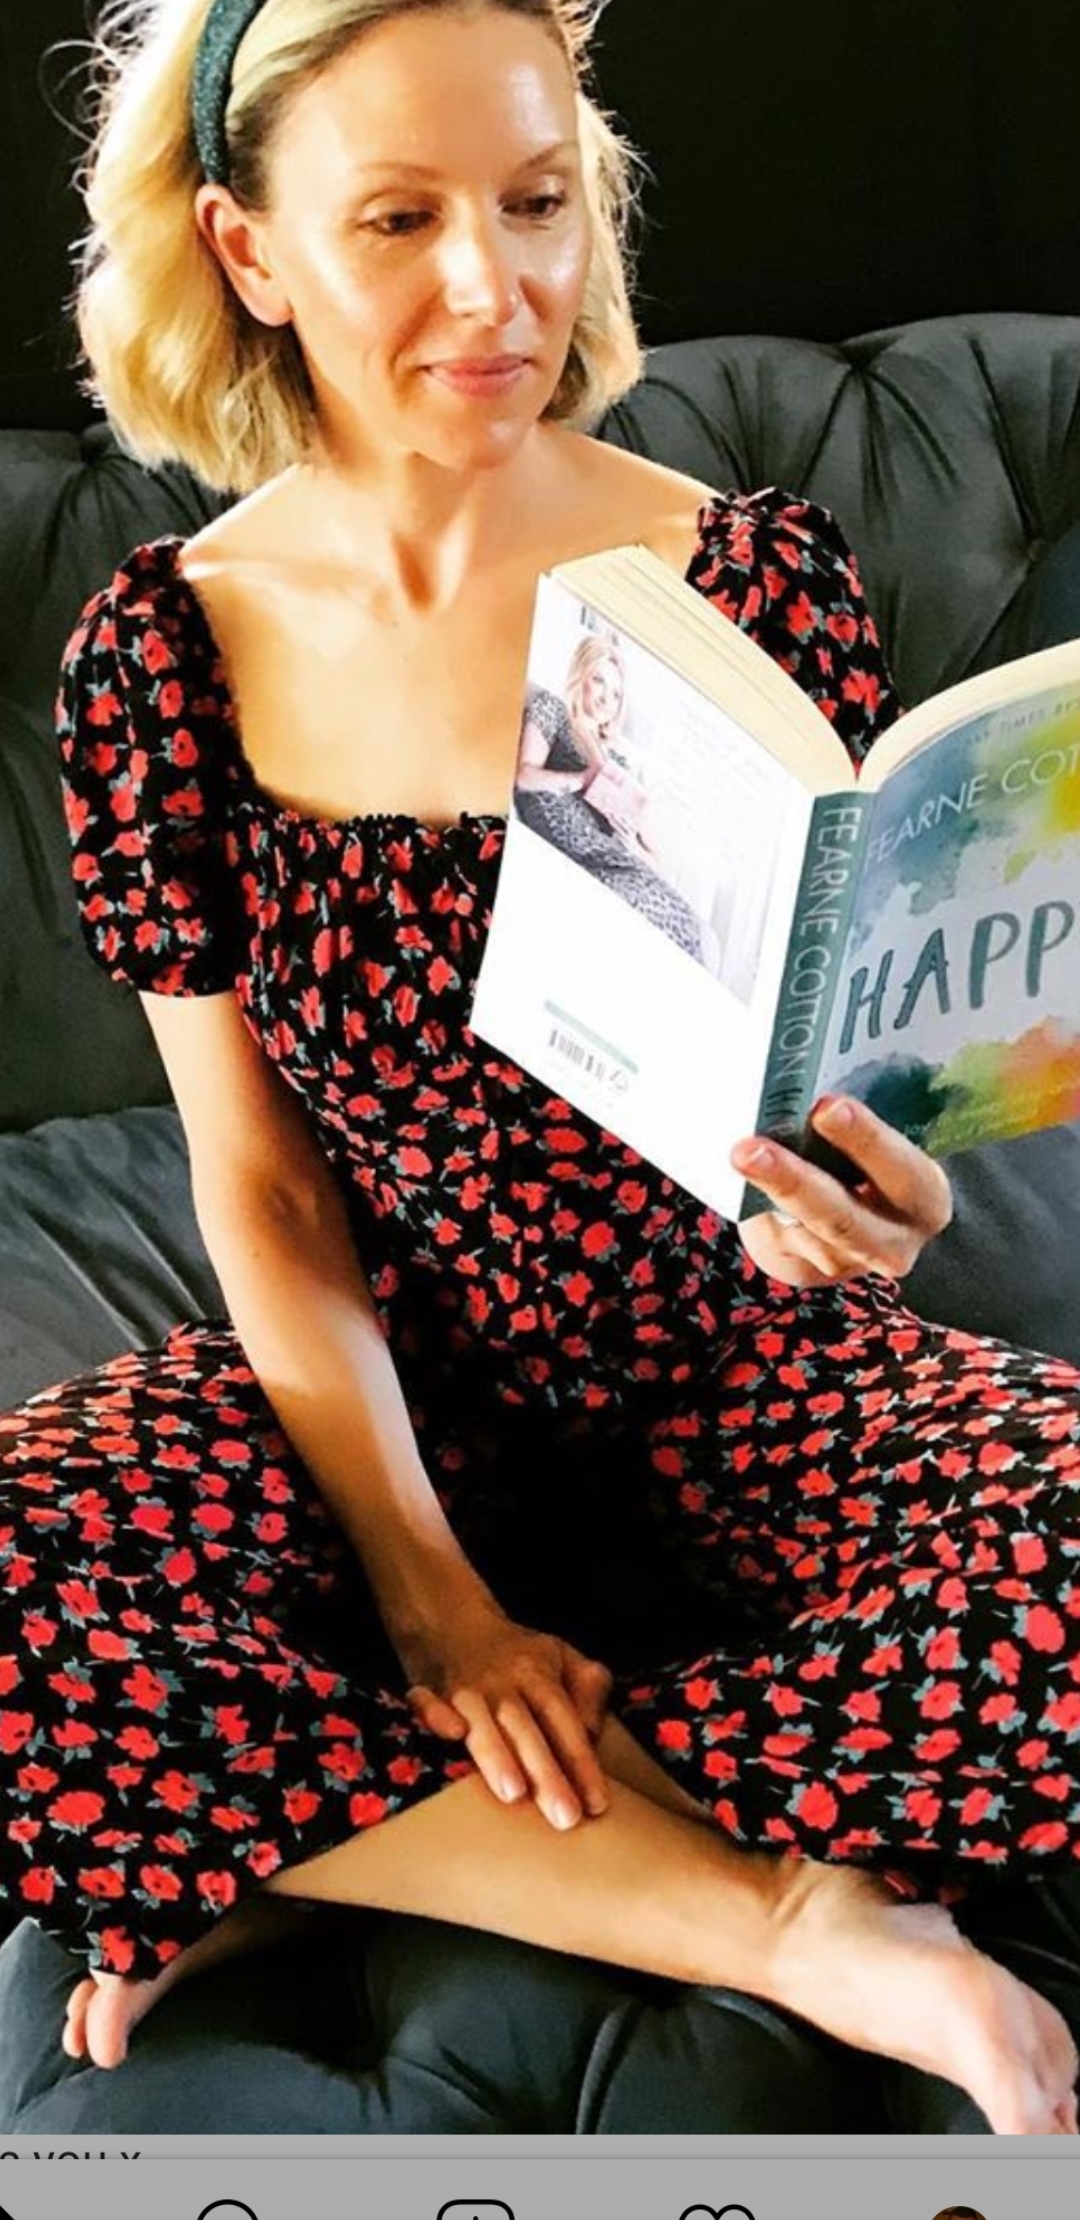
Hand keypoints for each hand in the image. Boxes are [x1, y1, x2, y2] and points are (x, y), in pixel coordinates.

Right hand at [401, 1599, 613, 1830]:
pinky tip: (451, 1734)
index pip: (563, 1720)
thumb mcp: (563, 1658)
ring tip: (513, 1793)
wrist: (451, 1620)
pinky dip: (435, 1715)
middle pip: (525, 1728)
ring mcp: (463, 1687)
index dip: (581, 1762)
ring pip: (481, 1722)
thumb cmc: (517, 1655)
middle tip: (565, 1817)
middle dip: (545, 1773)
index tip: (596, 1804)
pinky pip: (426, 1701)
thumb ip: (589, 1691)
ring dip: (496, 1755)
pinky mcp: (427, 1689)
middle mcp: (501, 1682)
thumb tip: (592, 1734)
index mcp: (538, 1675)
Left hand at [731, 1092, 952, 1288]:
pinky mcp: (809, 1271)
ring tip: (739, 1156)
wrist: (860, 1220)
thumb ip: (851, 1124)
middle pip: (843, 1216)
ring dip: (768, 1193)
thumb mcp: (877, 1144)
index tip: (827, 1107)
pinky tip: (735, 1177)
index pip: (902, 1169)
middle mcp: (895, 1239)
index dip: (866, 1139)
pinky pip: (779, 1238)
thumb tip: (798, 1083)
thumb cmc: (869, 1162)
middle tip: (753, 1148)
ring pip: (805, 1231)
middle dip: (795, 1181)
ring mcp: (849, 1262)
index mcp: (924, 1195)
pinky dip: (756, 1204)